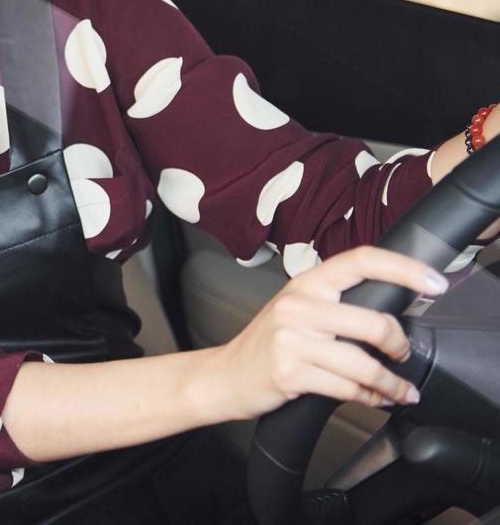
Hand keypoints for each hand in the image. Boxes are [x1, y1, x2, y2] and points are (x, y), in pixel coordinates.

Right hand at [212, 246, 446, 419]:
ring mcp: (291, 339)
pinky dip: (369, 398)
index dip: (404, 269)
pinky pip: (347, 389)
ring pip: (364, 363)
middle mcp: (298, 305)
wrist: (225, 375)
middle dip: (400, 346)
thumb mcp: (299, 310)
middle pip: (374, 322)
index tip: (435, 283)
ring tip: (399, 391)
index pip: (362, 261)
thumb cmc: (269, 344)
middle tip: (403, 355)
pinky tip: (373, 399)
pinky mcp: (289, 372)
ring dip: (391, 384)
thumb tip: (394, 309)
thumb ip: (337, 303)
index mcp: (306, 283)